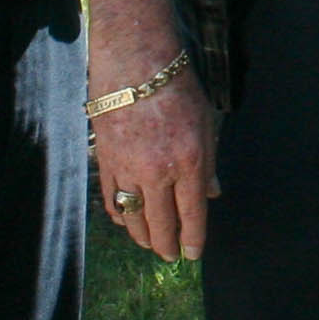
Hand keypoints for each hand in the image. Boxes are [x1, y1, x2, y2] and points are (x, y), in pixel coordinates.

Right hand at [89, 44, 216, 262]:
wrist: (135, 63)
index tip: (193, 254)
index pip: (192, 214)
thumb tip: (212, 194)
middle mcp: (158, 171)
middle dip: (167, 245)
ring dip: (142, 236)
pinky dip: (118, 214)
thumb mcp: (206, 124)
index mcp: (189, 161)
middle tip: (170, 255)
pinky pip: (111, 198)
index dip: (193, 240)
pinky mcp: (106, 160)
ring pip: (133, 216)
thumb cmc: (177, 89)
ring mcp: (128, 167)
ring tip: (150, 243)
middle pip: (161, 223)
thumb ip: (208, 164)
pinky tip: (125, 220)